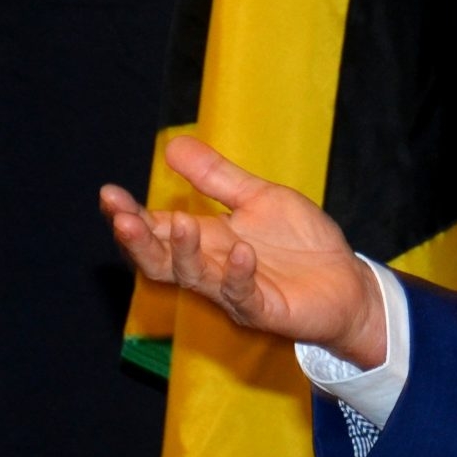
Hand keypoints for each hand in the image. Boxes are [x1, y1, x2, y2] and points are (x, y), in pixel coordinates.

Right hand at [100, 135, 387, 366]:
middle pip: (162, 261)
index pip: (157, 230)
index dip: (130, 216)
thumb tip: (172, 146)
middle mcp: (212, 269)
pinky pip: (244, 296)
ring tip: (181, 224)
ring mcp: (235, 293)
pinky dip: (238, 275)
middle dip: (140, 241)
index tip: (109, 194)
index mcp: (207, 241)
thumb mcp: (259, 198)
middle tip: (122, 218)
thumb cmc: (301, 244)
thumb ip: (217, 178)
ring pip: (197, 279)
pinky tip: (241, 252)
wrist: (348, 282)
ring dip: (185, 253)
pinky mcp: (265, 310)